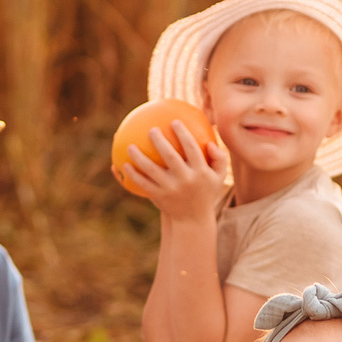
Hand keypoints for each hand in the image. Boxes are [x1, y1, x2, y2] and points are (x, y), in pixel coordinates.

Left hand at [114, 119, 230, 221]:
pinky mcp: (160, 197)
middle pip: (170, 157)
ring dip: (139, 157)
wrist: (193, 220)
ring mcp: (171, 189)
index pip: (192, 149)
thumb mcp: (218, 177)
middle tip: (152, 129)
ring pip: (152, 170)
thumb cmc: (206, 192)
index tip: (174, 121)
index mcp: (201, 172)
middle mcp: (186, 180)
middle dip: (160, 141)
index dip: (183, 134)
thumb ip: (219, 158)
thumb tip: (210, 142)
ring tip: (130, 146)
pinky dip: (133, 174)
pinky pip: (143, 184)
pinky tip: (122, 165)